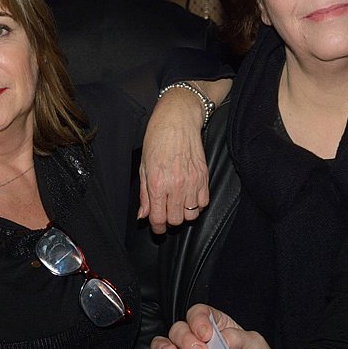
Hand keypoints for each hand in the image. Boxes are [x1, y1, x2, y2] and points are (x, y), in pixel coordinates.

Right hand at [119, 305, 293, 348]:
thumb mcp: (258, 347)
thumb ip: (239, 339)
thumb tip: (219, 338)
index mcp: (217, 326)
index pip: (198, 314)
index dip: (198, 321)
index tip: (207, 335)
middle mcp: (198, 342)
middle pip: (178, 330)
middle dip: (185, 339)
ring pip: (163, 348)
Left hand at [139, 90, 209, 233]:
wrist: (177, 120)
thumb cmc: (157, 139)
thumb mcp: (143, 167)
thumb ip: (144, 194)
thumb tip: (143, 215)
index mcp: (158, 184)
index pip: (158, 218)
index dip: (156, 227)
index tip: (156, 227)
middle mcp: (176, 185)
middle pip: (176, 220)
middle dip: (169, 221)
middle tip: (165, 213)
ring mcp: (192, 182)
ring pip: (191, 215)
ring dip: (184, 214)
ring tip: (177, 204)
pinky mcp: (204, 177)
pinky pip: (203, 203)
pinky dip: (196, 205)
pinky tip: (189, 197)